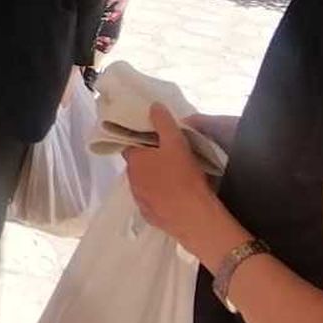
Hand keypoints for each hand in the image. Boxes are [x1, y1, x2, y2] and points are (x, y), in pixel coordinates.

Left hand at [124, 104, 233, 259]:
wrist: (192, 215)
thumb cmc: (182, 175)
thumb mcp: (175, 142)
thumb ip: (163, 122)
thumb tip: (153, 106)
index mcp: (134, 160)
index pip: (130, 146)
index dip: (142, 142)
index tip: (156, 141)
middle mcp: (131, 180)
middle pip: (137, 165)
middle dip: (148, 161)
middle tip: (168, 158)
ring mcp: (139, 200)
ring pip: (143, 184)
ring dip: (153, 179)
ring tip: (173, 177)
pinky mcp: (149, 216)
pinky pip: (151, 202)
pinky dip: (159, 198)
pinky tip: (173, 197)